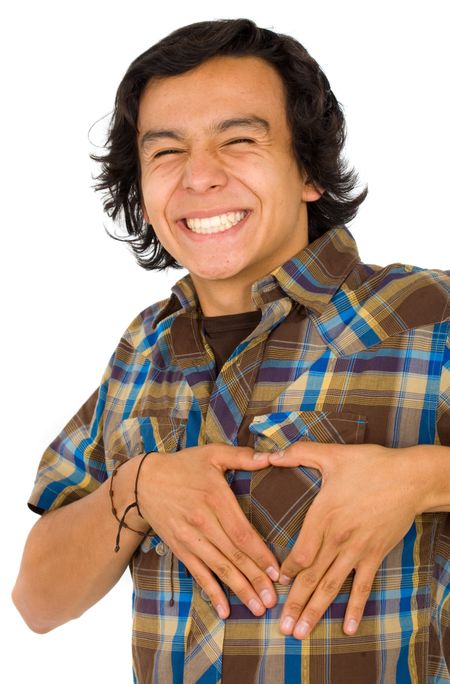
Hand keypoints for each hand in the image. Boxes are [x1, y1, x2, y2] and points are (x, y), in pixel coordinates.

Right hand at [137, 445, 279, 618]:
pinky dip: (211, 592)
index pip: (242, 533)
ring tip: (258, 607)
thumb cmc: (183, 465)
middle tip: (273, 600)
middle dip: (255, 579)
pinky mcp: (179, 548)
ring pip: (219, 568)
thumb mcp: (212, 454)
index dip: (261, 554)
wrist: (143, 482)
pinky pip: (198, 574)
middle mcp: (203, 522)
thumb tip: (271, 457)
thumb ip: (242, 456)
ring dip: (239, 589)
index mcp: (215, 498)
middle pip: (233, 556)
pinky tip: (224, 609)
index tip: (277, 572)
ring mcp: (190, 538)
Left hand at [268, 443, 424, 638]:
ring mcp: (357, 550)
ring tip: (300, 633)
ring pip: (332, 586)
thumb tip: (271, 453)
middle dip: (294, 603)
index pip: (299, 552)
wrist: (410, 479)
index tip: (276, 584)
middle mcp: (338, 538)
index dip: (286, 571)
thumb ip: (300, 453)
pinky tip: (347, 628)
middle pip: (311, 576)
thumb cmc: (371, 464)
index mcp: (323, 515)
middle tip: (280, 628)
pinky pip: (363, 587)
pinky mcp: (375, 555)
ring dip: (315, 611)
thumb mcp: (333, 454)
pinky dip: (354, 608)